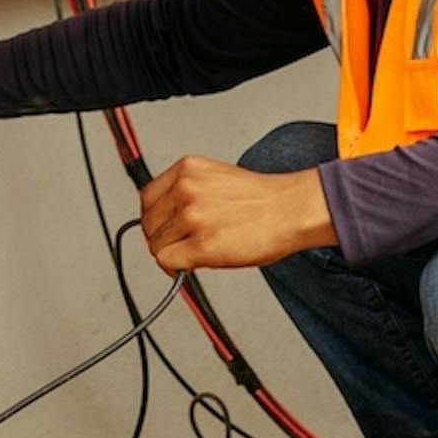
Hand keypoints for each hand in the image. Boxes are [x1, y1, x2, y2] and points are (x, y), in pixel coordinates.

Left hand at [138, 155, 333, 272]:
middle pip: (148, 222)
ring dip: (171, 253)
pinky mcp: (202, 244)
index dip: (154, 218)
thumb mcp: (216, 179)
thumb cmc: (261, 199)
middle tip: (179, 245)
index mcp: (188, 169)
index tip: (163, 228)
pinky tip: (190, 265)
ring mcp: (193, 216)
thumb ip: (188, 191)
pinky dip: (174, 268)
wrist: (290, 210)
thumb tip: (166, 217)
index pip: (147, 197)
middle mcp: (186, 188)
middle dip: (161, 238)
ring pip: (156, 244)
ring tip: (194, 252)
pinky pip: (167, 261)